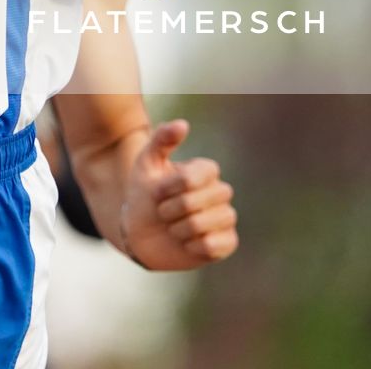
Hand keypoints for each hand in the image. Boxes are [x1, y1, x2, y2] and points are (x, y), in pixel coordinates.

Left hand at [120, 119, 238, 269]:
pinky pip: (213, 245)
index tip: (156, 192)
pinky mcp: (228, 242)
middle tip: (163, 213)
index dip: (169, 188)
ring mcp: (226, 217)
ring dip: (178, 229)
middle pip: (196, 201)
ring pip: (203, 224)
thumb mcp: (146, 164)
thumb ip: (161, 140)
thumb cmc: (146, 196)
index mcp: (205, 171)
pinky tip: (187, 243)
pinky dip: (192, 246)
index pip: (192, 177)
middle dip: (170, 209)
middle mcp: (221, 192)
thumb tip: (183, 124)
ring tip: (173, 228)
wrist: (142, 234)